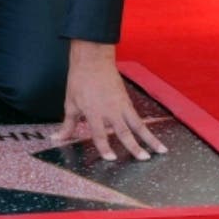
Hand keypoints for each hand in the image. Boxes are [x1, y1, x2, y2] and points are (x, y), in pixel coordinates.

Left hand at [53, 39, 167, 161]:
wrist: (92, 60)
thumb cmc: (79, 80)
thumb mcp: (70, 103)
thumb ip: (68, 124)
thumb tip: (57, 139)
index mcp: (93, 111)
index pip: (100, 134)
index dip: (105, 148)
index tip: (111, 159)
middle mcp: (110, 110)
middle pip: (124, 131)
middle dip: (135, 147)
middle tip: (144, 159)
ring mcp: (121, 105)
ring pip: (138, 125)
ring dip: (149, 138)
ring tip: (161, 150)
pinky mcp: (126, 100)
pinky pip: (137, 117)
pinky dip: (145, 127)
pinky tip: (150, 136)